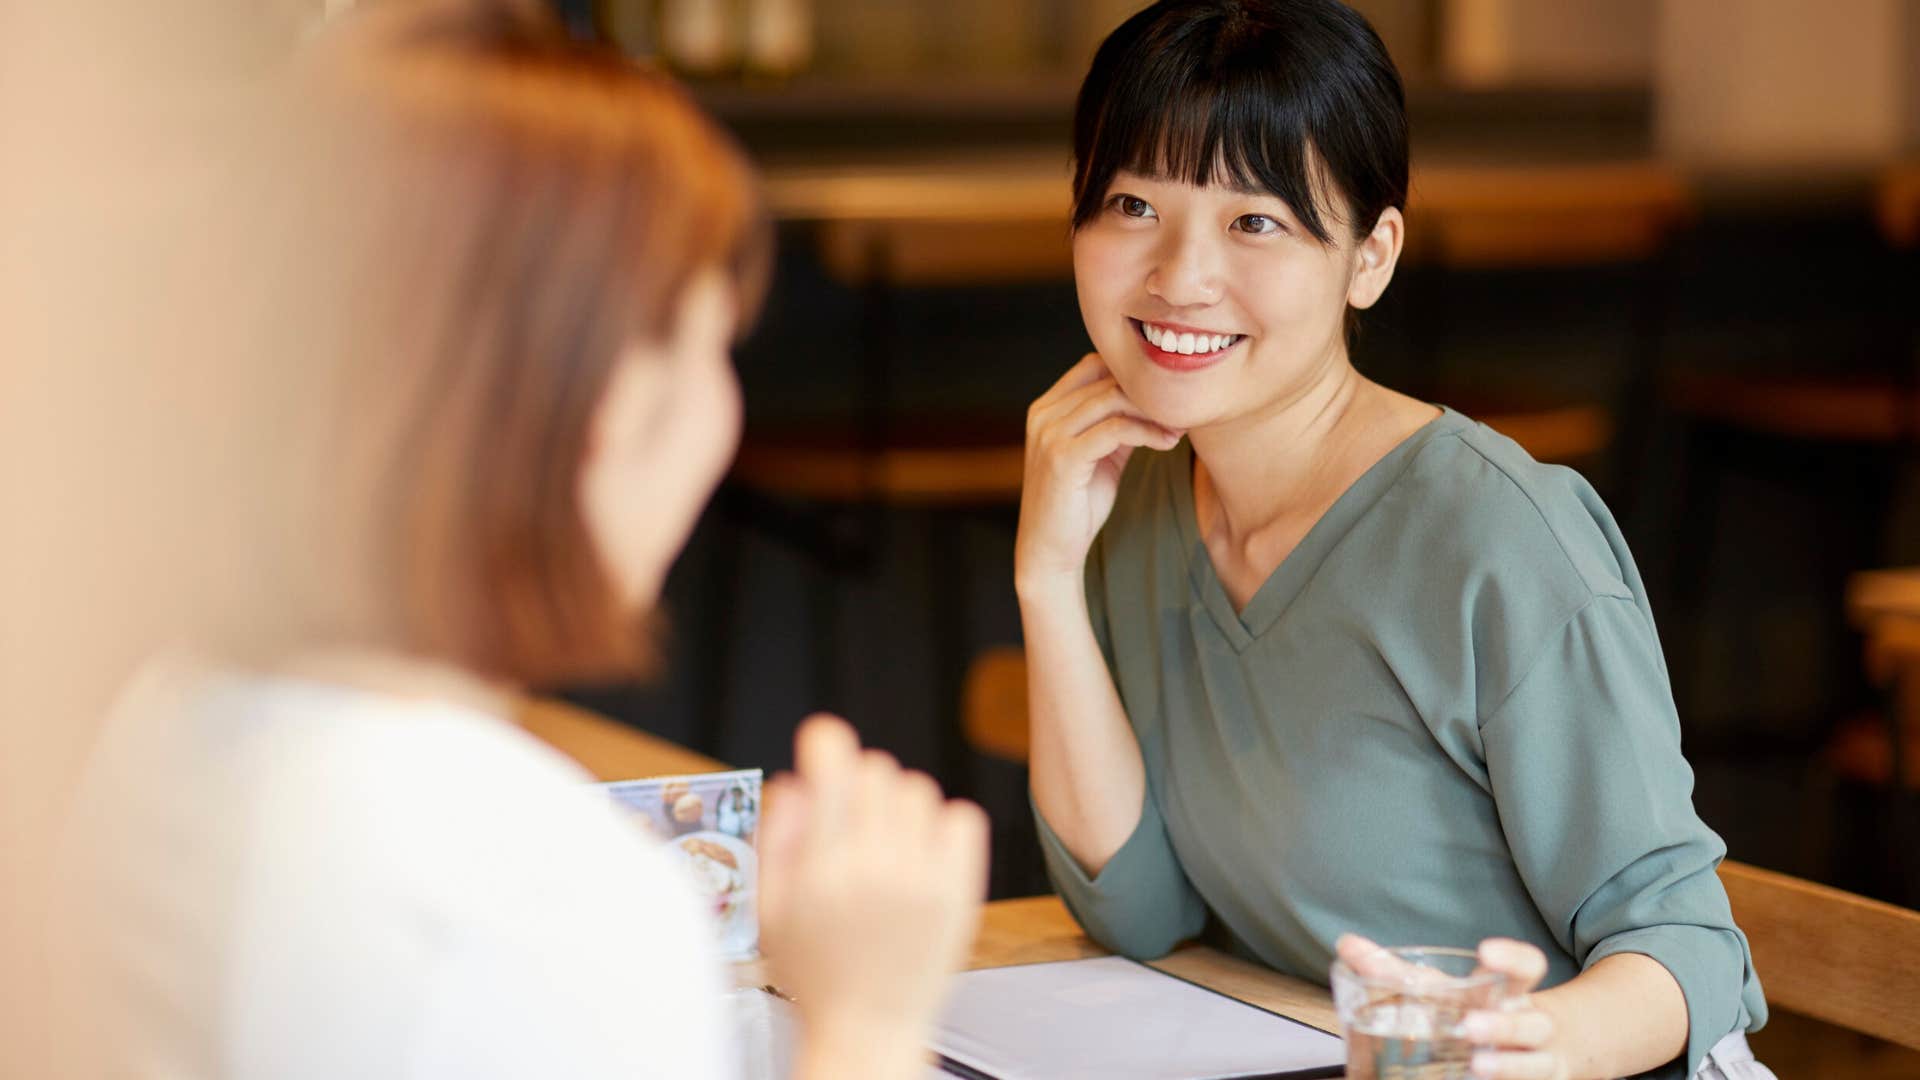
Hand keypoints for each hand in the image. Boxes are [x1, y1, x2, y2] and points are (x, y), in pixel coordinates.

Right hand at [757, 715, 988, 1073]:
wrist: (869, 1029)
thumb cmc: (814, 973)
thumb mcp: (771, 909)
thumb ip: (779, 838)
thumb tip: (797, 778)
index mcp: (822, 870)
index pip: (834, 769)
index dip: (825, 742)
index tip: (822, 742)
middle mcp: (876, 868)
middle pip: (876, 770)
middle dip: (856, 782)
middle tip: (847, 816)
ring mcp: (924, 879)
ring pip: (918, 789)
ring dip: (897, 803)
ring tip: (883, 841)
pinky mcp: (960, 890)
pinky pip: (962, 816)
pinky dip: (942, 823)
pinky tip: (920, 851)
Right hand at [1015, 353, 1180, 591]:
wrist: (1050, 551)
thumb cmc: (1077, 504)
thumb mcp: (1100, 455)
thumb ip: (1117, 424)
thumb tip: (1156, 401)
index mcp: (1047, 408)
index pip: (1094, 364)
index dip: (1134, 376)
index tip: (1167, 396)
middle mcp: (1043, 414)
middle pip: (1106, 379)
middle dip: (1150, 393)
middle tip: (1184, 410)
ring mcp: (1049, 434)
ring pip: (1113, 399)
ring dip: (1154, 411)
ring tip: (1179, 429)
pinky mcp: (1062, 457)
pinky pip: (1116, 429)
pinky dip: (1147, 432)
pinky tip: (1167, 443)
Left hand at [1335, 935, 1564, 1079]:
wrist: (1532, 1046)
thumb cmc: (1473, 1010)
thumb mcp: (1439, 988)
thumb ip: (1393, 970)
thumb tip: (1346, 945)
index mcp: (1508, 992)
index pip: (1528, 967)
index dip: (1512, 957)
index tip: (1485, 951)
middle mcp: (1530, 1025)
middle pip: (1533, 1022)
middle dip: (1505, 1024)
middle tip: (1469, 1024)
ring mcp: (1537, 1061)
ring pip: (1536, 1063)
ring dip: (1507, 1066)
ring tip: (1476, 1065)